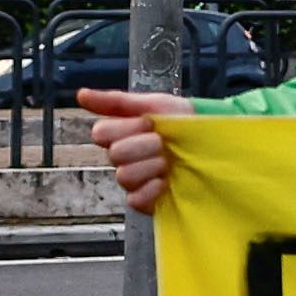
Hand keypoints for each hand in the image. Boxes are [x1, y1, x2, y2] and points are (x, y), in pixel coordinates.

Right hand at [75, 84, 192, 210]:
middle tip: (163, 143)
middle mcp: (123, 160)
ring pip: (124, 176)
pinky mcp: (148, 201)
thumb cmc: (183, 121)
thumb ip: (116, 101)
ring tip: (169, 162)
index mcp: (120, 136)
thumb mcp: (154, 104)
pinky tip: (166, 182)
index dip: (127, 128)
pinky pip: (135, 200)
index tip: (150, 123)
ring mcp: (135, 181)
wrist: (215, 141)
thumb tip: (80, 94)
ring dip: (151, 166)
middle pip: (115, 155)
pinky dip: (151, 190)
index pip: (101, 133)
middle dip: (145, 145)